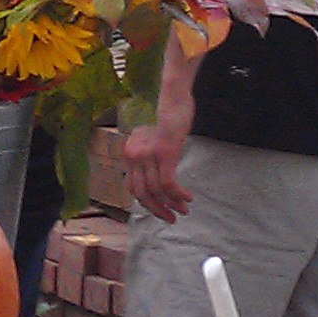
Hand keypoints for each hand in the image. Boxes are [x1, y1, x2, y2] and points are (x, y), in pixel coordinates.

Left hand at [124, 97, 195, 224]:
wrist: (173, 97)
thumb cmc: (166, 117)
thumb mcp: (152, 139)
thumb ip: (149, 157)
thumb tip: (157, 180)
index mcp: (129, 153)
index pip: (133, 188)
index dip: (147, 204)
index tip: (160, 210)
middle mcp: (134, 155)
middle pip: (142, 194)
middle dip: (158, 210)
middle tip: (171, 219)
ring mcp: (148, 155)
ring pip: (157, 191)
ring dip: (172, 204)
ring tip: (184, 210)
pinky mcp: (164, 153)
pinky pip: (169, 183)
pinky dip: (178, 194)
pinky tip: (188, 198)